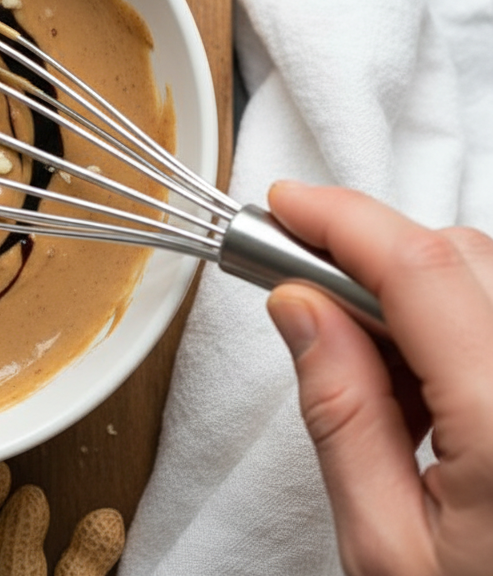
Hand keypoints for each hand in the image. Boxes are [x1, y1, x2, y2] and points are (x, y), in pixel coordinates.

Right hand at [265, 181, 492, 575]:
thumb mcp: (388, 546)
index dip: (341, 219)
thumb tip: (298, 308)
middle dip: (370, 254)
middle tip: (301, 294)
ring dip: (416, 291)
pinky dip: (459, 325)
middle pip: (462, 257)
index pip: (419, 269)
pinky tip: (429, 387)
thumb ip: (342, 413)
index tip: (283, 205)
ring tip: (371, 367)